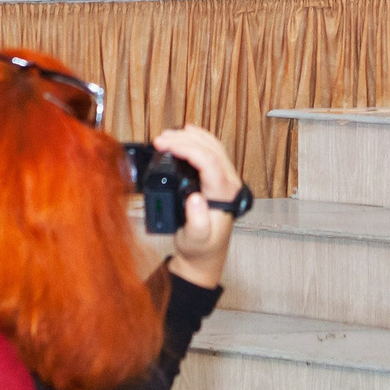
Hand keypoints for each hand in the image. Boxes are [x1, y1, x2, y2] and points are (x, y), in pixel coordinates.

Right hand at [154, 124, 243, 282]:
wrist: (206, 255)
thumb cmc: (200, 248)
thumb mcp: (195, 240)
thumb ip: (197, 221)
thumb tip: (195, 198)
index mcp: (224, 194)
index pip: (209, 161)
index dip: (188, 149)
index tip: (167, 146)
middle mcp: (229, 182)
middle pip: (210, 149)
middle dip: (184, 139)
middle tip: (160, 140)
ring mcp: (226, 178)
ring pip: (212, 146)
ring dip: (190, 137)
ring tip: (167, 136)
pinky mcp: (219, 178)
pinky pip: (212, 151)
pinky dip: (198, 139)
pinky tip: (187, 134)